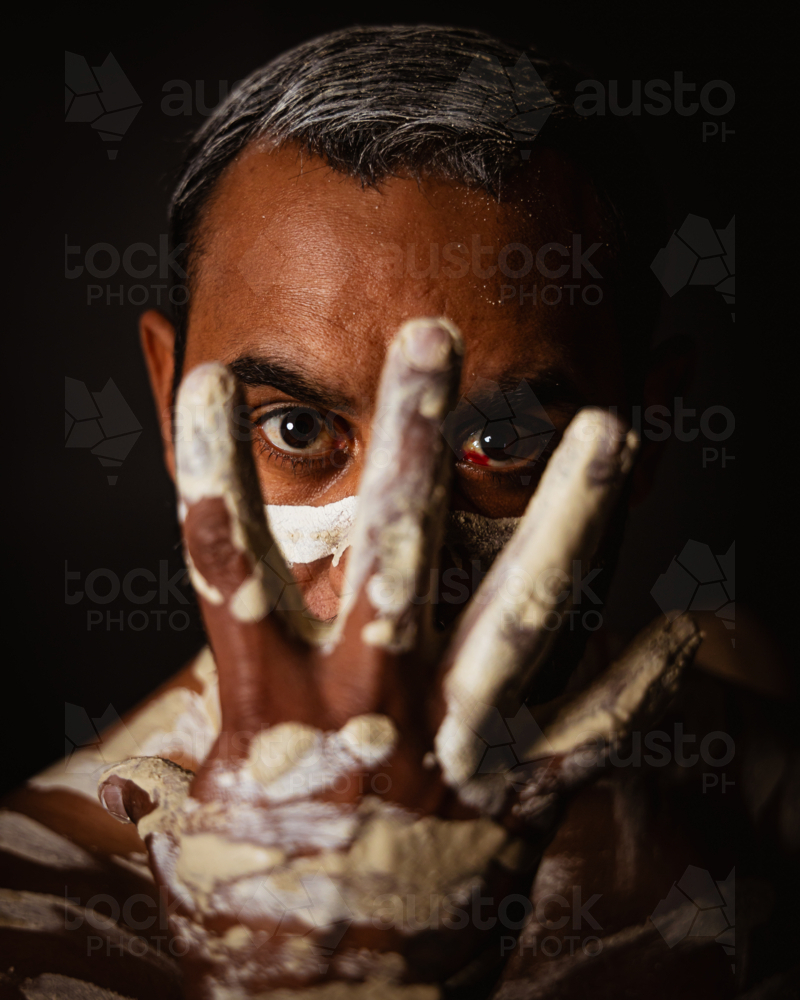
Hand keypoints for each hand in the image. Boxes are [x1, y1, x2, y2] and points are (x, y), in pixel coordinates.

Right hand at [99, 319, 698, 998]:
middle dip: (408, 441)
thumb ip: (181, 743)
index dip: (214, 471)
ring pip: (518, 610)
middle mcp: (371, 706)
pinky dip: (644, 676)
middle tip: (431, 338)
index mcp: (275, 705)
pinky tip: (691, 624)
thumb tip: (130, 716)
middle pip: (389, 551)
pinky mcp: (524, 794)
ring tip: (614, 431)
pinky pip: (597, 725)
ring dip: (569, 518)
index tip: (216, 383)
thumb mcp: (199, 818)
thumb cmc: (263, 904)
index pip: (228, 563)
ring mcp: (457, 745)